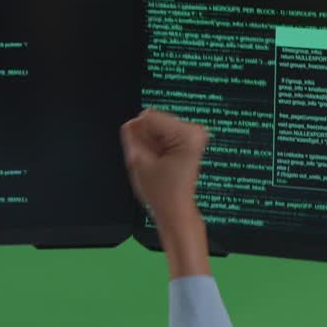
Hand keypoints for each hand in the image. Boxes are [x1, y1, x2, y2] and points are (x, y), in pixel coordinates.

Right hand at [120, 109, 209, 276]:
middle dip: (147, 139)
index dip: (139, 136)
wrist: (175, 210)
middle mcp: (195, 131)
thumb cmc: (163, 192)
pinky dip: (158, 146)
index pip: (148, 117)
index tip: (147, 155)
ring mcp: (194, 135)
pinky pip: (163, 133)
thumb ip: (131, 135)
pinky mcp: (190, 140)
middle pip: (154, 119)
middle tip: (154, 161)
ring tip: (159, 163)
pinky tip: (163, 161)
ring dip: (152, 143)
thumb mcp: (137, 161)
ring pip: (157, 126)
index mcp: (187, 133)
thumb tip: (131, 123)